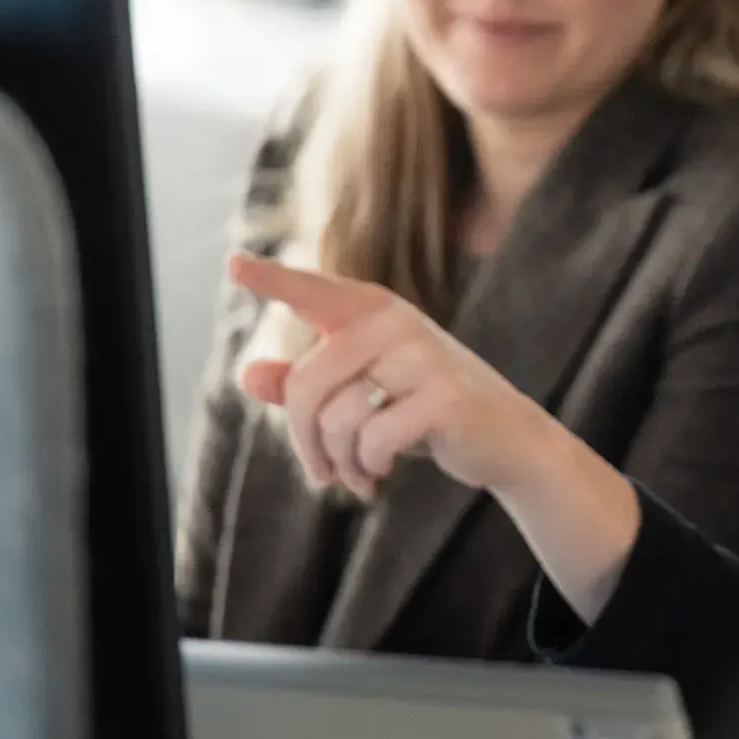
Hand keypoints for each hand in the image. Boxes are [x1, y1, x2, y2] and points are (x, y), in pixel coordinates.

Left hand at [227, 253, 556, 499]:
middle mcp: (396, 323)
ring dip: (338, 461)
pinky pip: (373, 439)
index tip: (233, 264)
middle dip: (304, 440)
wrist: (504, 438)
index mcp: (372, 312)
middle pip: (307, 384)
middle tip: (320, 472)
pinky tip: (379, 472)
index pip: (314, 291)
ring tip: (356, 474)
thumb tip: (247, 375)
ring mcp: (423, 356)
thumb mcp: (360, 394)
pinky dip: (367, 467)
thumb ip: (302, 384)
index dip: (272, 278)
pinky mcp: (444, 397)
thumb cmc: (422, 410)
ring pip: (337, 417)